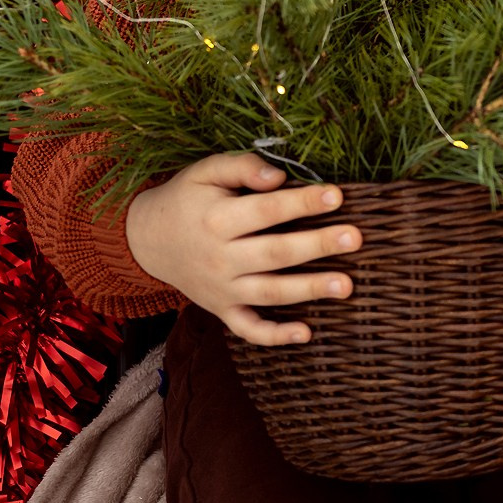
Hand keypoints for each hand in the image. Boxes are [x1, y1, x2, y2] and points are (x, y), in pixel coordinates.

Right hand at [126, 151, 361, 345]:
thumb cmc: (186, 199)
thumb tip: (279, 175)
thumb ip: (241, 166)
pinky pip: (247, 328)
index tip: (337, 196)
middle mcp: (220, 258)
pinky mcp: (221, 309)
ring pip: (269, 293)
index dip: (301, 203)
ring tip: (347, 285)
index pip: (266, 211)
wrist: (146, 240)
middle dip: (317, 246)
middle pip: (275, 254)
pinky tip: (307, 333)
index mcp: (217, 220)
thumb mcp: (205, 172)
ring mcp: (221, 289)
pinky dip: (274, 336)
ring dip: (309, 290)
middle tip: (355, 238)